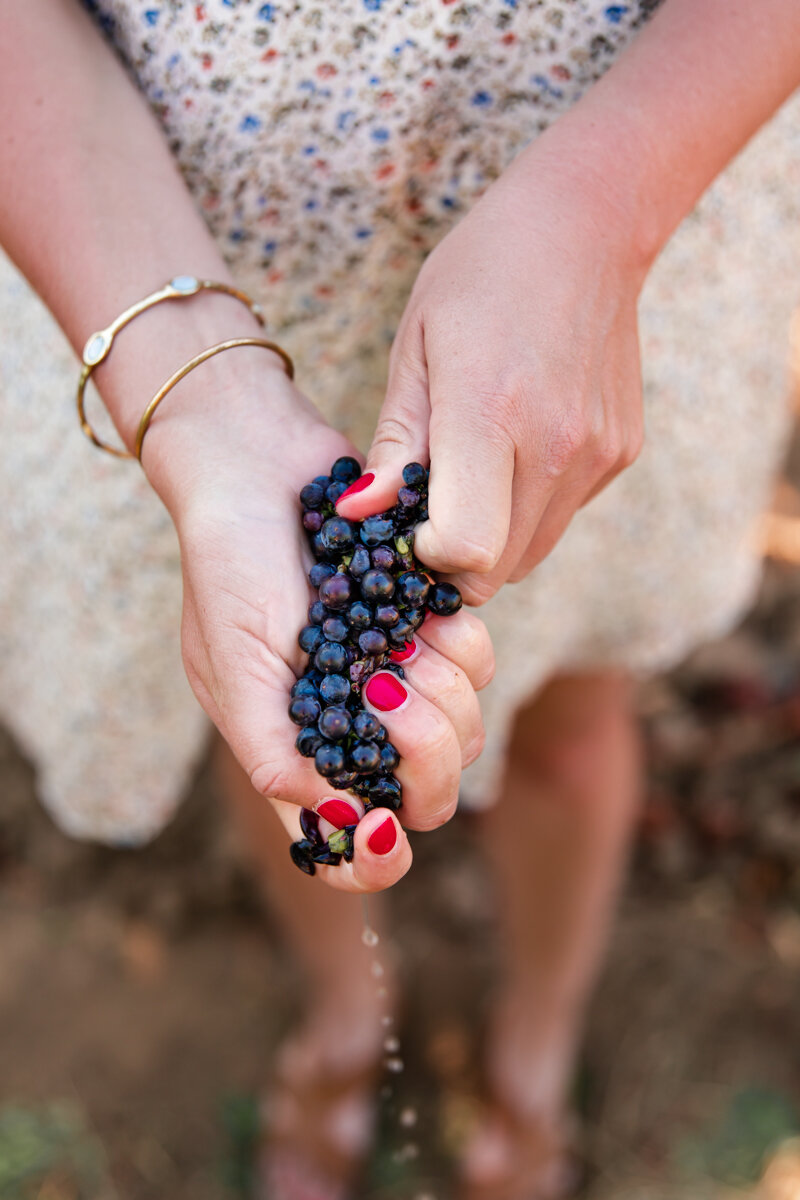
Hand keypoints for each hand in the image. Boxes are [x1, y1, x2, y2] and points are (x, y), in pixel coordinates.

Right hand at [154, 372, 493, 891]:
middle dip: (423, 753)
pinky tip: (419, 609)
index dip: (370, 862)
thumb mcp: (231, 658)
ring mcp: (393, 677)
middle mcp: (350, 724)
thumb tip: (330, 815)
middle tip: (388, 685)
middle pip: (424, 795)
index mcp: (295, 748)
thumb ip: (270, 746)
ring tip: (398, 636)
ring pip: (463, 733)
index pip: (340, 847)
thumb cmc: (230, 562)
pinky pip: (477, 667)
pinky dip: (458, 643)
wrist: (260, 463)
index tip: (383, 830)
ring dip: (441, 687)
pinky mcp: (426, 628)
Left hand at [338, 134, 650, 604]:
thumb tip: (360, 517)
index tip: (409, 526)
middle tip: (431, 510)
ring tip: (474, 471)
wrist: (587, 226)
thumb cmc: (480, 277)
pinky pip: (562, 516)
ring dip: (494, 537)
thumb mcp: (414, 349)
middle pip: (498, 571)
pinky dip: (531, 506)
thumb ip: (392, 444)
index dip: (428, 556)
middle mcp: (555, 446)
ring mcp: (597, 454)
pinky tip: (519, 444)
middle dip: (454, 560)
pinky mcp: (621, 453)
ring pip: (532, 553)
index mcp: (490, 414)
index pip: (466, 549)